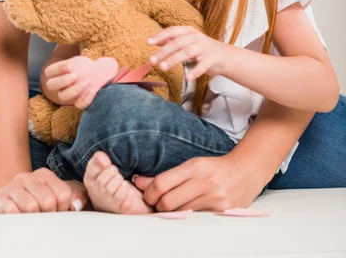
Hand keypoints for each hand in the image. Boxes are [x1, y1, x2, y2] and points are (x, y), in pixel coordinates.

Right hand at [0, 168, 87, 213]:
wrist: (6, 203)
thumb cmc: (36, 202)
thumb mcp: (57, 196)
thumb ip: (74, 196)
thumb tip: (77, 206)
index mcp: (44, 174)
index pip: (63, 194)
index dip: (63, 209)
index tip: (57, 213)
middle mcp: (28, 177)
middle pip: (48, 201)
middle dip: (49, 215)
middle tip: (44, 219)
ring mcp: (12, 187)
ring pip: (31, 207)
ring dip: (33, 219)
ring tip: (31, 219)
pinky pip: (12, 212)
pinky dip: (18, 220)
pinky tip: (19, 219)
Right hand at [44, 56, 96, 108]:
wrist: (96, 73)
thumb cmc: (83, 66)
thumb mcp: (77, 61)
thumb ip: (71, 64)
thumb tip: (69, 68)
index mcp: (57, 74)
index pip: (48, 72)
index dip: (57, 69)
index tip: (69, 65)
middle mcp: (60, 86)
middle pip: (51, 85)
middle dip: (62, 80)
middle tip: (75, 75)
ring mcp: (69, 96)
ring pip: (63, 97)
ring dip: (74, 90)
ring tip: (86, 82)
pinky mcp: (79, 102)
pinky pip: (80, 105)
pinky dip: (86, 99)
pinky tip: (92, 91)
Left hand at [133, 154, 264, 211]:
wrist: (247, 171)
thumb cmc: (215, 168)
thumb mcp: (191, 166)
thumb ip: (166, 176)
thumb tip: (138, 182)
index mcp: (194, 167)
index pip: (162, 183)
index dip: (148, 193)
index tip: (147, 196)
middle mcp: (204, 182)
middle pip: (167, 202)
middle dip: (157, 206)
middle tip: (157, 204)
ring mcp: (214, 198)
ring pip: (180, 212)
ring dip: (171, 213)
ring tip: (172, 207)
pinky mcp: (221, 211)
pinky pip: (194, 218)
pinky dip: (186, 216)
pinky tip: (187, 211)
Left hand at [148, 26, 229, 80]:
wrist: (225, 55)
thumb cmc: (201, 48)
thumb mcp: (187, 40)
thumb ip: (171, 40)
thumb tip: (152, 40)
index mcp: (188, 31)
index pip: (172, 31)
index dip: (160, 36)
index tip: (148, 42)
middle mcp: (196, 38)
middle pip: (177, 42)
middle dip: (163, 51)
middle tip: (151, 60)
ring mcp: (204, 48)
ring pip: (187, 52)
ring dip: (174, 59)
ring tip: (162, 68)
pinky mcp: (211, 60)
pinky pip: (202, 65)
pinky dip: (195, 71)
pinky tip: (187, 78)